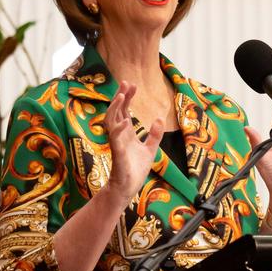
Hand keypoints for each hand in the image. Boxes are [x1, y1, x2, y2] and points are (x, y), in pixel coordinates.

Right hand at [103, 80, 163, 206]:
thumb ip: (155, 135)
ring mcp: (117, 144)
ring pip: (111, 122)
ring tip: (121, 96)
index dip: (127, 97)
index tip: (132, 85)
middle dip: (120, 97)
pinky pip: (115, 140)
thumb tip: (160, 118)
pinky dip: (118, 130)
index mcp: (126, 133)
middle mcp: (119, 135)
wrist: (129, 187)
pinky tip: (124, 121)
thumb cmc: (135, 169)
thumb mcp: (150, 149)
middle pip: (116, 111)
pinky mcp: (118, 155)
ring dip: (115, 109)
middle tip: (126, 83)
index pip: (124, 110)